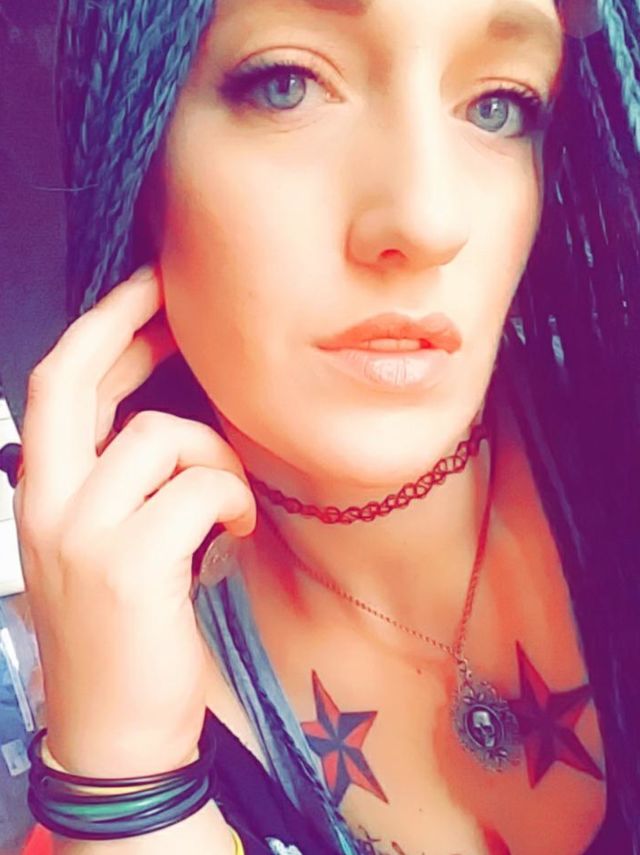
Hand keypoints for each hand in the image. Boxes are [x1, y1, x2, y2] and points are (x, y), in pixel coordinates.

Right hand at [13, 265, 256, 776]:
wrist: (115, 732)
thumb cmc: (121, 634)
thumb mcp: (96, 548)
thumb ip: (111, 485)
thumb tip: (156, 424)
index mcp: (38, 496)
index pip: (56, 388)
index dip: (99, 328)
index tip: (142, 291)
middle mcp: (45, 506)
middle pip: (75, 381)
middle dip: (127, 324)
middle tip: (172, 297)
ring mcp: (82, 534)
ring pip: (162, 437)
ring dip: (215, 456)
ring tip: (229, 500)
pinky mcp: (131, 566)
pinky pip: (200, 488)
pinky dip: (231, 498)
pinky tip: (235, 527)